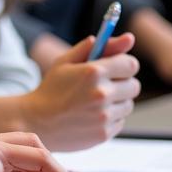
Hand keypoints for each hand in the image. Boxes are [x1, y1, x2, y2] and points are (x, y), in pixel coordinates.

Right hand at [20, 33, 140, 150]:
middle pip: (134, 85)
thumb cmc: (52, 88)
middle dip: (123, 83)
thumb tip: (128, 38)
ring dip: (117, 101)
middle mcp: (102, 93)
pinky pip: (120, 121)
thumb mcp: (65, 62)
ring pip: (128, 104)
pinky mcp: (104, 133)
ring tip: (96, 101)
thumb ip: (95, 48)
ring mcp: (104, 115)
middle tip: (106, 84)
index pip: (130, 64)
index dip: (124, 64)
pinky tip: (92, 114)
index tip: (117, 67)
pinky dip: (111, 117)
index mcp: (93, 72)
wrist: (37, 121)